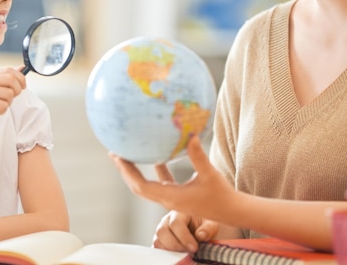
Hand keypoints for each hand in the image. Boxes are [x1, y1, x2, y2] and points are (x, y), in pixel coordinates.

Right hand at [0, 67, 25, 135]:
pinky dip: (2, 111)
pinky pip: (4, 105)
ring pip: (9, 94)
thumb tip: (22, 67)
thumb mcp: (0, 89)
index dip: (20, 78)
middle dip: (17, 90)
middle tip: (11, 98)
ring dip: (8, 102)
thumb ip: (10, 78)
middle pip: (11, 79)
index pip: (9, 70)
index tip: (23, 86)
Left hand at [110, 135, 239, 229]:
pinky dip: (154, 170)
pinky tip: (155, 156)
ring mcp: (172, 198)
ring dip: (135, 172)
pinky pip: (161, 182)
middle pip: (138, 187)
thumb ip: (199, 157)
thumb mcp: (210, 174)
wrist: (232, 211)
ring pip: (146, 186)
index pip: (140, 187)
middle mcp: (167, 199)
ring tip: (126, 155)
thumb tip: (191, 135)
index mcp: (171, 197)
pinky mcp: (178, 195)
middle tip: (114, 153)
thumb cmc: (222, 195)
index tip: (117, 157)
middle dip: (125, 171)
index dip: (127, 172)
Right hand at [152, 210, 218, 251]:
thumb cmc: (205, 225)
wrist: (201, 229)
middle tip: (188, 252)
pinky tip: (178, 254)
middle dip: (175, 245)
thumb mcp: (211, 224)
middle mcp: (167, 220)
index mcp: (180, 212)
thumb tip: (200, 235)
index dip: (184, 237)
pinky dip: (166, 253)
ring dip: (170, 250)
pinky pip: (157, 247)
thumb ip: (208, 229)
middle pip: (162, 231)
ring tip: (184, 253)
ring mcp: (162, 230)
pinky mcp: (160, 240)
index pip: (175, 223)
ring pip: (158, 240)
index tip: (194, 248)